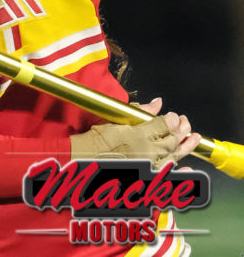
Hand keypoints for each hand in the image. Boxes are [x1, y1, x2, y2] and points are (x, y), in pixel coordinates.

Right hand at [70, 97, 200, 165]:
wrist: (85, 161)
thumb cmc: (96, 140)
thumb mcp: (115, 121)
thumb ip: (137, 111)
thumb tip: (157, 102)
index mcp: (138, 135)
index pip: (164, 125)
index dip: (172, 120)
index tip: (174, 115)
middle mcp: (147, 151)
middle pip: (172, 140)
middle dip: (181, 129)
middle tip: (185, 122)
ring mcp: (149, 165)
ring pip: (174, 155)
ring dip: (187, 146)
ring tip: (194, 137)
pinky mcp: (148, 177)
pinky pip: (168, 175)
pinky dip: (180, 172)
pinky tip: (189, 168)